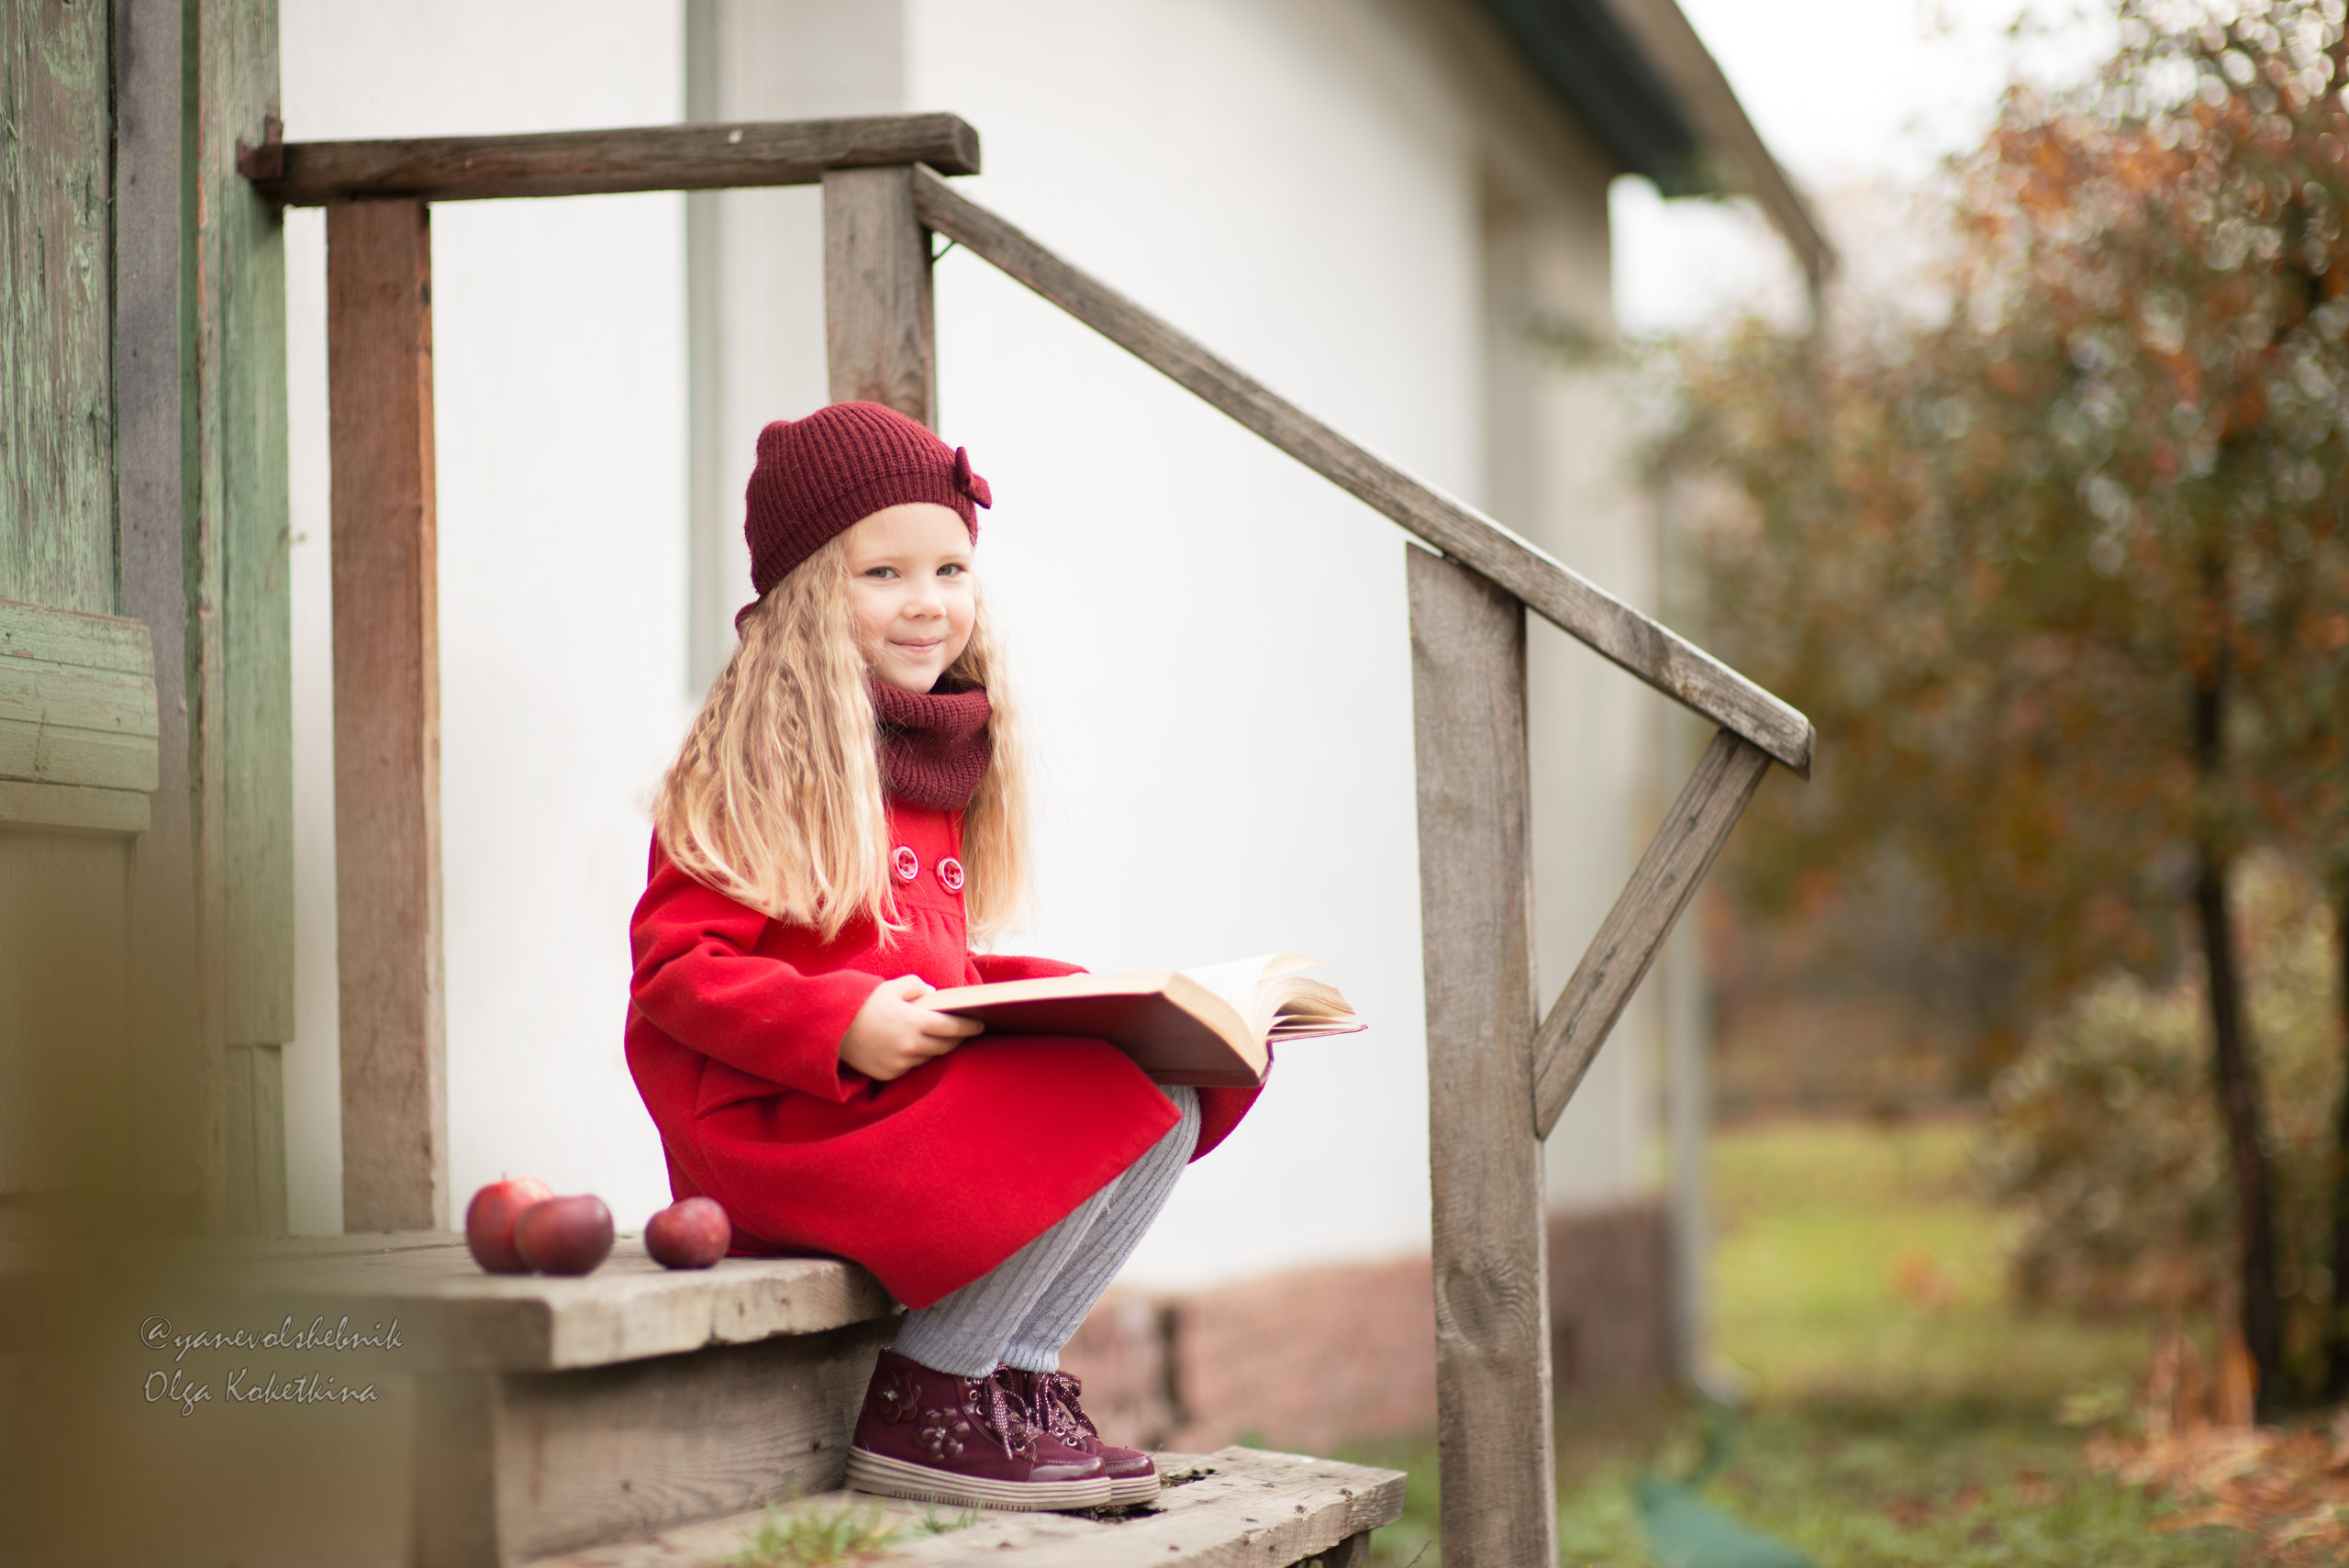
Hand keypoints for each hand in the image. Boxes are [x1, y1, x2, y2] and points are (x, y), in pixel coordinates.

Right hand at [838, 975, 981, 1081]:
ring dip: (935, 1048)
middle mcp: (910, 1046)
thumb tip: (933, 995)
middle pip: (944, 1046)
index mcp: (914, 1022)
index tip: (980, 1024)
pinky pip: (910, 1067)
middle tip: (964, 1033)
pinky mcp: (888, 1074)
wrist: (830, 1028)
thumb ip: (917, 987)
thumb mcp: (891, 987)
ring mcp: (899, 1063)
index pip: (952, 1027)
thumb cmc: (862, 1003)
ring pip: (928, 1058)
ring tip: (939, 1039)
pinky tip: (914, 1048)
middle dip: (956, 1039)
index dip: (969, 1026)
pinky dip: (915, 1058)